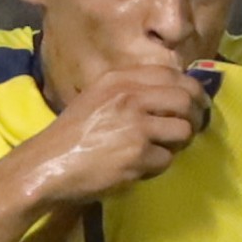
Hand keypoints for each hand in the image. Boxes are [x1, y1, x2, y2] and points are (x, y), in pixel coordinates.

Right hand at [19, 61, 211, 204]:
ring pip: (183, 131)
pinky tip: (140, 167)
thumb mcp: (97, 97)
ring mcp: (136, 126)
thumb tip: (172, 95)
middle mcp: (130, 96)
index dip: (191, 89)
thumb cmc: (71, 134)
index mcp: (120, 79)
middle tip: (190, 130)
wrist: (47, 164)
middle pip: (185, 99)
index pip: (172, 74)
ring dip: (178, 145)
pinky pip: (166, 160)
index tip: (194, 103)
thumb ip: (130, 91)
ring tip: (161, 150)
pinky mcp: (137, 155)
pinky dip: (157, 167)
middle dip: (194, 117)